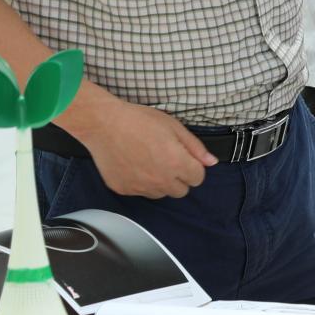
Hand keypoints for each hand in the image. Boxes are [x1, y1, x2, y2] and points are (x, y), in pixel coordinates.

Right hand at [79, 103, 216, 198]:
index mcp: (176, 163)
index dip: (193, 167)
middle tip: (167, 159)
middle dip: (179, 178)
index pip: (198, 179)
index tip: (184, 158)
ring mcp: (140, 187)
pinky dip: (141, 182)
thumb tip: (211, 162)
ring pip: (161, 193)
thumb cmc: (139, 120)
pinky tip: (134, 164)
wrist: (103, 124)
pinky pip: (141, 192)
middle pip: (181, 191)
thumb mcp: (174, 126)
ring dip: (161, 182)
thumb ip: (195, 147)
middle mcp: (160, 180)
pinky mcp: (124, 190)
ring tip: (150, 161)